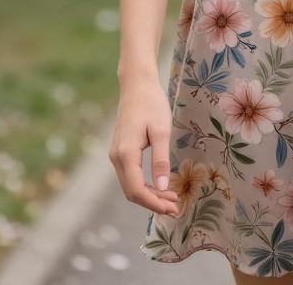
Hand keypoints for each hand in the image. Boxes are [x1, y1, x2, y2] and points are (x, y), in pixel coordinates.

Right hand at [109, 74, 179, 216]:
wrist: (137, 84)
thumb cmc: (151, 103)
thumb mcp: (161, 131)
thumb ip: (161, 160)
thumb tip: (164, 187)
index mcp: (125, 154)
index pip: (136, 190)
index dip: (153, 203)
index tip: (172, 208)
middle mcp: (116, 157)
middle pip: (132, 191)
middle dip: (153, 202)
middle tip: (176, 206)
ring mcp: (116, 155)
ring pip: (130, 185)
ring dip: (150, 194)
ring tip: (172, 198)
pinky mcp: (120, 151)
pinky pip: (130, 175)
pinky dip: (145, 184)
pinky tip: (160, 185)